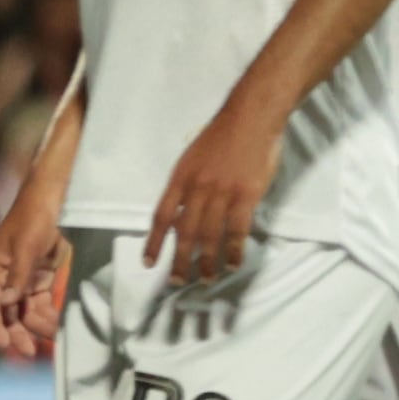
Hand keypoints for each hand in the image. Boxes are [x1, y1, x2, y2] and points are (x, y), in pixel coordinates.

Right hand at [0, 183, 71, 359]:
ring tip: (51, 338)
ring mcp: (22, 277)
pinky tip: (56, 324)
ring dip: (35, 325)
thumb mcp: (27, 247)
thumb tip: (5, 303)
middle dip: (18, 331)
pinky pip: (40, 301)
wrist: (51, 198)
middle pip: (7, 311)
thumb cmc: (34, 216)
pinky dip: (47, 313)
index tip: (4, 345)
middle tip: (30, 352)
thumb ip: (18, 276)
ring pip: (25, 309)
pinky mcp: (39, 276)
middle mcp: (5, 276)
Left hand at [145, 104, 277, 284]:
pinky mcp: (246, 196)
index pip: (161, 217)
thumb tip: (181, 210)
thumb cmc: (221, 135)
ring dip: (207, 261)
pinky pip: (237, 230)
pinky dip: (234, 250)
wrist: (250, 118)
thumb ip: (187, 184)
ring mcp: (221, 193)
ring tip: (206, 279)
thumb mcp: (191, 158)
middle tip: (177, 281)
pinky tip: (233, 263)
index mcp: (179, 179)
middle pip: (184, 232)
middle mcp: (196, 189)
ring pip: (210, 235)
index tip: (148, 262)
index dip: (154, 242)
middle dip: (179, 260)